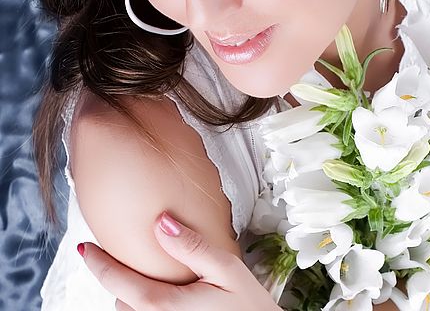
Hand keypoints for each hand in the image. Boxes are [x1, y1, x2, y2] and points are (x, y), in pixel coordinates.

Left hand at [78, 211, 280, 310]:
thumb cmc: (249, 306)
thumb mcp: (226, 269)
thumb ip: (192, 246)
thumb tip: (160, 221)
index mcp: (165, 306)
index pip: (118, 283)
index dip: (98, 264)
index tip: (86, 247)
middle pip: (122, 299)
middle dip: (123, 277)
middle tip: (129, 252)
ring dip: (134, 294)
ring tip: (149, 272)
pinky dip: (145, 305)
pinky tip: (167, 292)